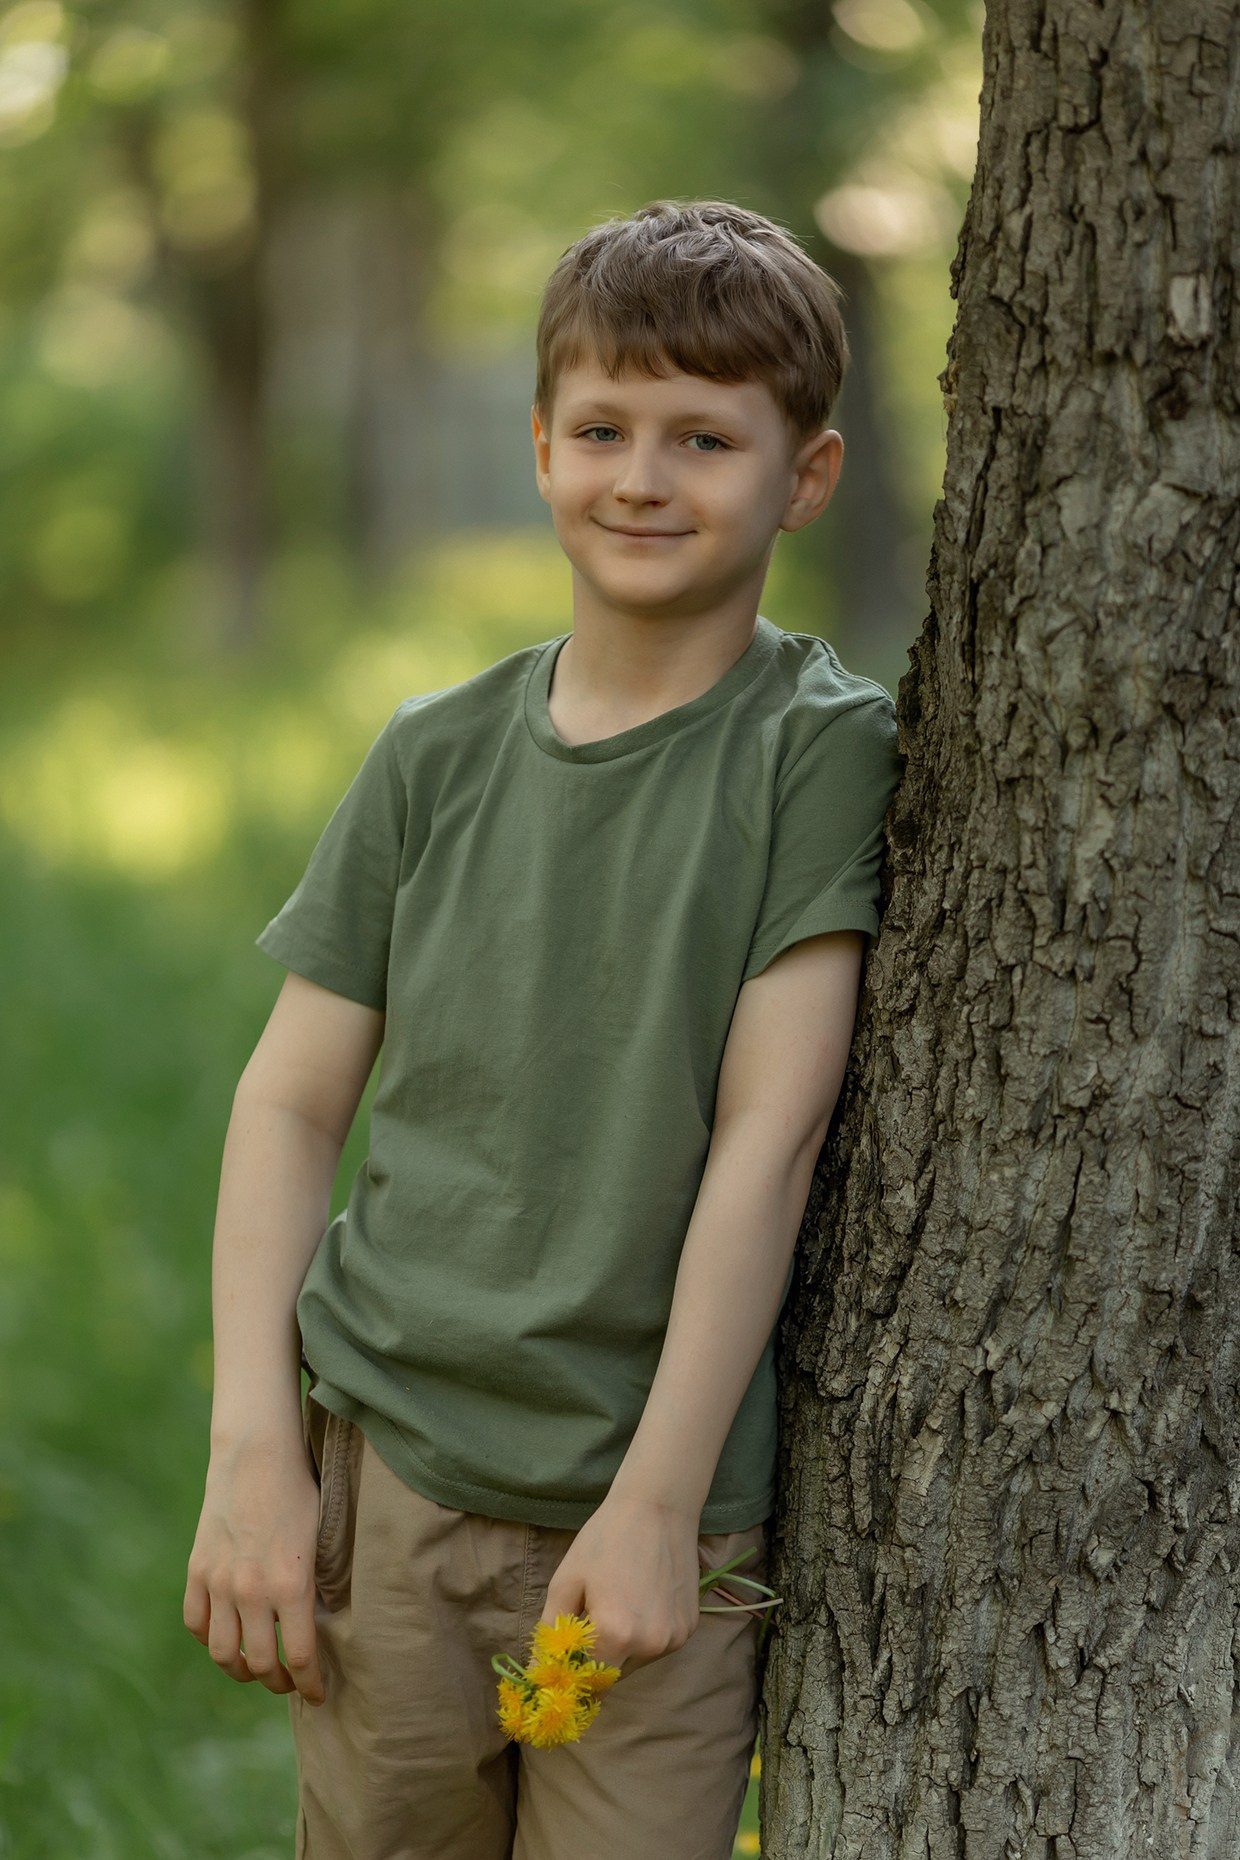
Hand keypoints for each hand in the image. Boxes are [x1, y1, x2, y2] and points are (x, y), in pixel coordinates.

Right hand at [183, 1431, 324, 1705]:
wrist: (256, 1455)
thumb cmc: (299, 1492)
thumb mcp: (320, 1540)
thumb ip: (314, 1587)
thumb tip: (320, 1630)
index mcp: (291, 1584)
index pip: (300, 1658)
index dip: (311, 1685)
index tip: (318, 1695)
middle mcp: (252, 1591)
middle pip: (259, 1664)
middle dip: (277, 1682)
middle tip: (289, 1682)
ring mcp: (219, 1582)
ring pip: (223, 1653)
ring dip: (241, 1670)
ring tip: (256, 1669)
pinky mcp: (198, 1570)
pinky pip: (197, 1624)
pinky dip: (210, 1639)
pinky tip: (227, 1637)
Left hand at [539, 1493, 701, 1679]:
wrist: (658, 1506)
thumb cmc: (606, 1538)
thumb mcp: (567, 1581)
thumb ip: (550, 1633)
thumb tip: (538, 1673)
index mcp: (615, 1634)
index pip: (586, 1679)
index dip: (573, 1669)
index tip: (566, 1653)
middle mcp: (650, 1645)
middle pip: (613, 1675)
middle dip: (596, 1659)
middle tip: (590, 1620)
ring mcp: (675, 1638)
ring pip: (636, 1662)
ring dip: (621, 1648)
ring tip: (618, 1603)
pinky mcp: (690, 1628)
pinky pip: (657, 1646)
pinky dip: (644, 1635)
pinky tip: (641, 1599)